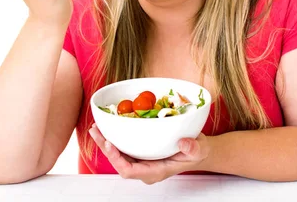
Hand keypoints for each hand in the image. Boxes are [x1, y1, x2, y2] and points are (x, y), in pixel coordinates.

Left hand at [89, 123, 210, 184]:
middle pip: (119, 162)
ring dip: (106, 141)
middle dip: (105, 148)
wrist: (197, 149)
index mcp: (155, 171)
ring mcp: (142, 160)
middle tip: (96, 131)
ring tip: (97, 127)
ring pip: (118, 154)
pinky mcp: (141, 151)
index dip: (117, 159)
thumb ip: (193, 148)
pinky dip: (114, 137)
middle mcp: (145, 168)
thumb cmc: (197, 151)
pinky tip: (108, 126)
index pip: (129, 171)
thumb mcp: (199, 149)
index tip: (110, 144)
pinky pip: (124, 147)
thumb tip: (182, 142)